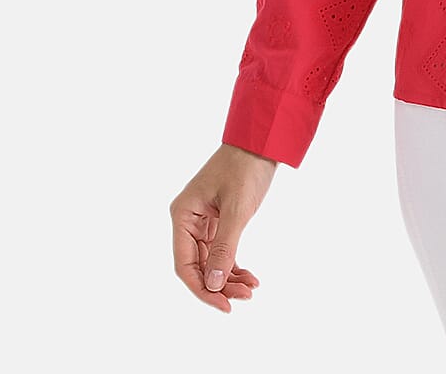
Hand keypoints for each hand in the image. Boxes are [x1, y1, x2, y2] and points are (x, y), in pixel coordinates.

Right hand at [170, 143, 278, 312]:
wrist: (263, 139)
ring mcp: (203, 219)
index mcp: (183, 215)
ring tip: (250, 289)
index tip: (223, 305)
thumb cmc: (246, 167)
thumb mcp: (237, 210)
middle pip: (197, 265)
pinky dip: (233, 264)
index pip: (184, 264)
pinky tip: (249, 277)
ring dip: (228, 277)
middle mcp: (188, 219)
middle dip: (219, 285)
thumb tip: (212, 285)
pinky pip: (221, 249)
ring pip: (210, 260)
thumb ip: (224, 248)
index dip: (202, 289)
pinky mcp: (218, 218)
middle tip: (244, 297)